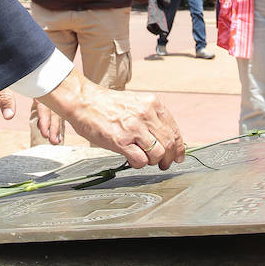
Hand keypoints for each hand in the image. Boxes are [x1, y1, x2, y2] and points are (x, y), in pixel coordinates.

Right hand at [40, 70, 184, 168]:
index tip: (179, 156)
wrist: (84, 101)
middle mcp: (146, 114)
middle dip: (169, 158)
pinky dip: (139, 164)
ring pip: (158, 153)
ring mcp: (133, 128)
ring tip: (145, 160)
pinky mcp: (120, 140)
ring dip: (153, 161)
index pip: (174, 130)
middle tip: (164, 164)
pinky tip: (133, 160)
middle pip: (169, 144)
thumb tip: (166, 138)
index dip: (179, 147)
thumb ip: (151, 117)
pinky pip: (140, 160)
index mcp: (153, 104)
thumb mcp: (136, 103)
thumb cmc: (108, 104)